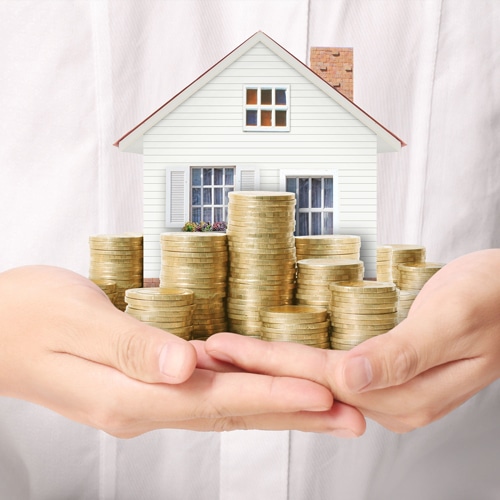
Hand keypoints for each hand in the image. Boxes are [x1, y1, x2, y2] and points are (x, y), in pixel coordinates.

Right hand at [0, 265, 364, 436]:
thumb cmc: (26, 314)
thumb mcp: (74, 319)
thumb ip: (130, 346)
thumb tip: (185, 367)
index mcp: (129, 395)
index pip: (216, 399)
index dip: (271, 395)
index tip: (321, 394)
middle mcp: (142, 406)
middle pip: (231, 412)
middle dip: (293, 412)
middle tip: (351, 416)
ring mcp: (144, 400)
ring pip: (224, 406)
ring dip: (277, 407)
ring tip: (326, 410)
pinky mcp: (144, 387)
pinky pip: (205, 395)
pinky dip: (244, 395)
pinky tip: (265, 392)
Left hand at [207, 249, 499, 432]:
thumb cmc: (492, 297)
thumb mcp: (451, 317)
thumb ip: (402, 354)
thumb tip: (349, 381)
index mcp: (403, 394)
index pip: (318, 379)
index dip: (268, 363)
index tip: (224, 347)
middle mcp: (391, 401)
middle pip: (307, 383)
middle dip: (254, 368)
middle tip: (207, 351)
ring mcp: (388, 391)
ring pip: (313, 379)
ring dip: (267, 365)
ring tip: (225, 352)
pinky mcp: (386, 375)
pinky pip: (329, 370)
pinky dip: (293, 360)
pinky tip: (270, 352)